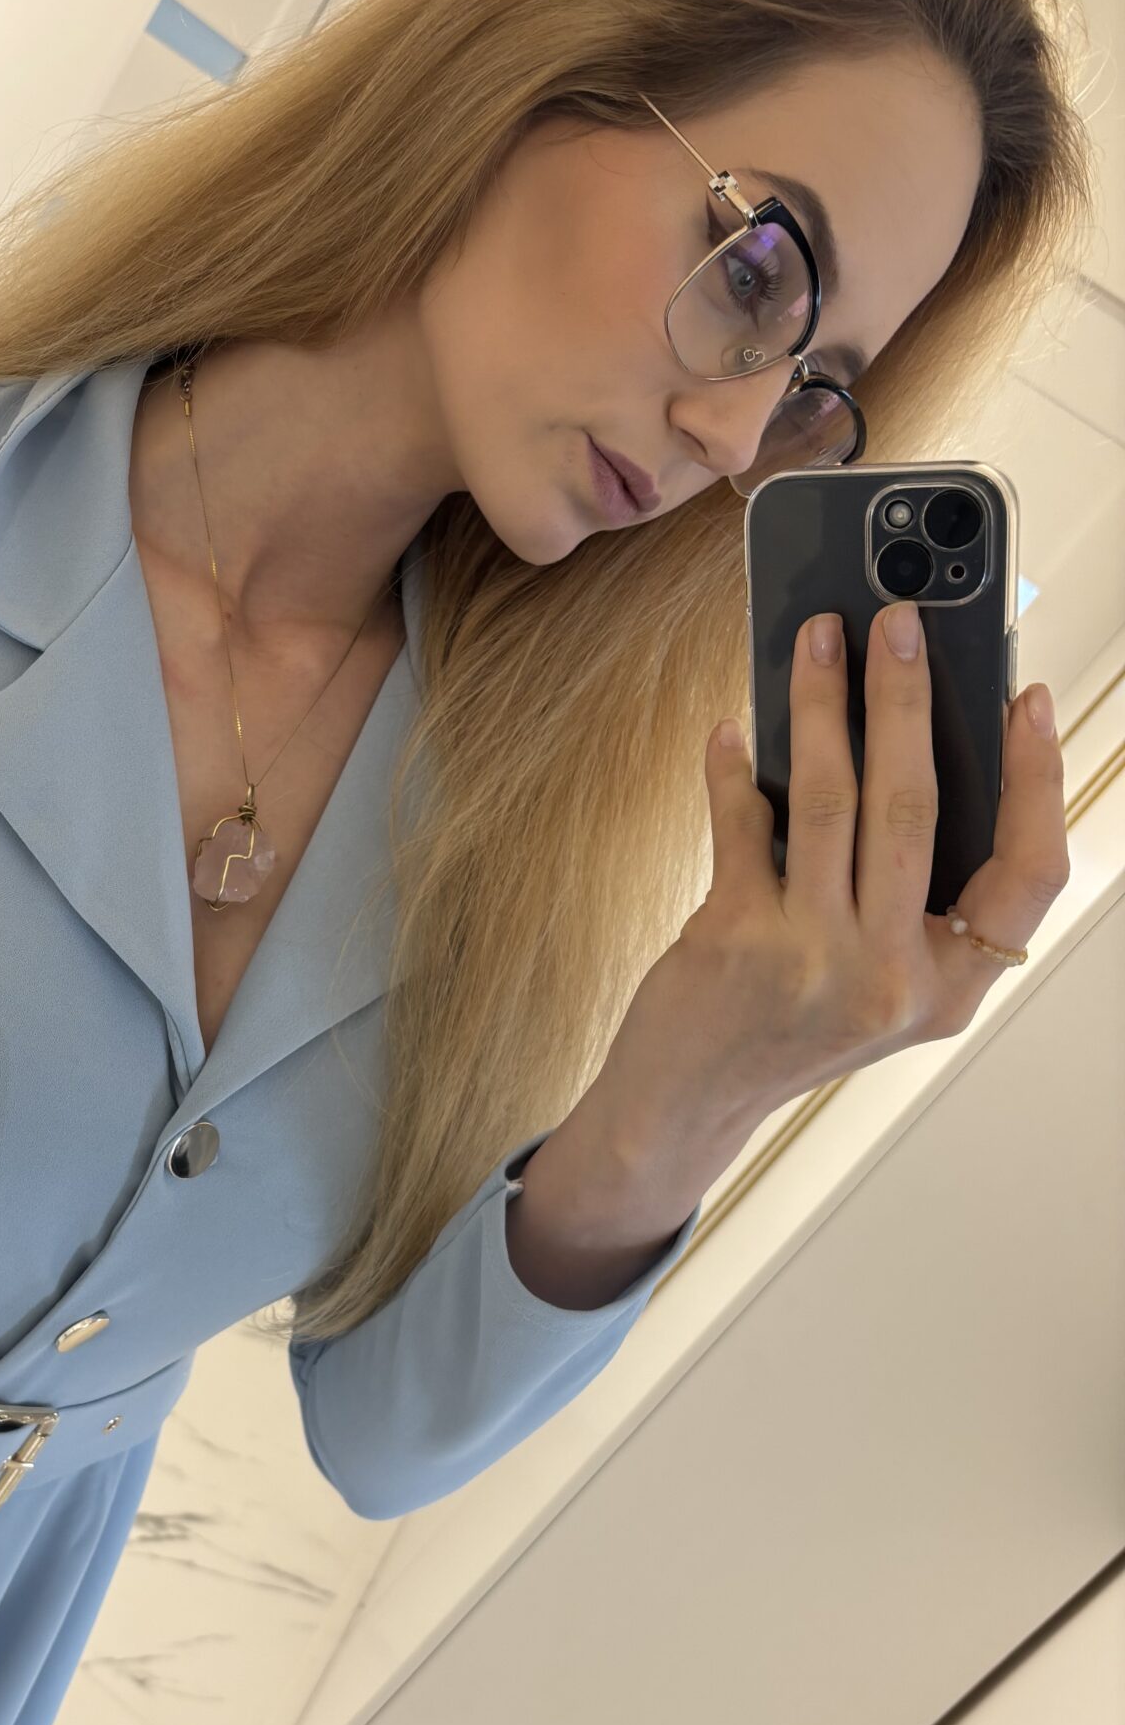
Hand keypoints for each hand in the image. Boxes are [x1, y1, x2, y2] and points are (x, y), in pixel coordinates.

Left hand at [598, 598, 1070, 1149]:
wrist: (687, 1102)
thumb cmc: (783, 1025)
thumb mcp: (877, 980)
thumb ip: (908, 894)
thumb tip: (906, 747)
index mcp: (949, 986)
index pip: (1030, 873)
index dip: (1037, 780)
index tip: (1027, 701)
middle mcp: (891, 977)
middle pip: (919, 807)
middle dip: (909, 699)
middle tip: (901, 622)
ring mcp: (814, 960)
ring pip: (832, 800)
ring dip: (822, 704)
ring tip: (816, 638)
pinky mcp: (737, 940)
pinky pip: (744, 824)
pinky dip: (735, 769)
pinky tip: (733, 729)